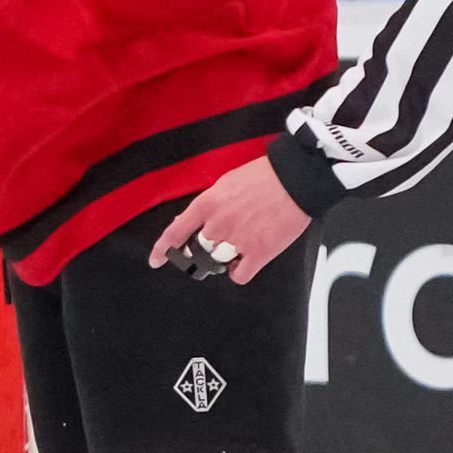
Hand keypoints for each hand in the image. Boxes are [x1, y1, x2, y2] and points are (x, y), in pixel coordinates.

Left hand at [151, 156, 311, 283]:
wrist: (296, 179)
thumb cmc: (264, 177)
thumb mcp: (225, 183)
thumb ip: (207, 205)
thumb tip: (191, 221)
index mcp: (207, 204)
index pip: (176, 231)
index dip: (163, 249)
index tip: (156, 260)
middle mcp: (218, 224)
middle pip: (199, 250)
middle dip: (205, 249)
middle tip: (220, 241)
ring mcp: (237, 240)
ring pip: (218, 262)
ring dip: (224, 257)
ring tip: (239, 244)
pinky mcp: (259, 252)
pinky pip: (239, 275)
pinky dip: (239, 273)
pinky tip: (244, 263)